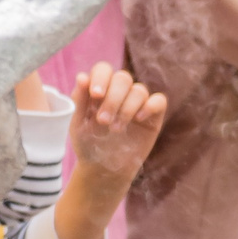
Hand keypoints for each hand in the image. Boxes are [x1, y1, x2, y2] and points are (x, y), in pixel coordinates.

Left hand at [67, 62, 166, 188]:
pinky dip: (150, 106)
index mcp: (99, 89)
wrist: (103, 169)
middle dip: (112, 98)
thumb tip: (82, 76)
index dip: (101, 78)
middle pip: (123, 78)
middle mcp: (119, 93)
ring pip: (139, 90)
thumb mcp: (78, 124)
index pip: (104, 69)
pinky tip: (139, 119)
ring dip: (126, 108)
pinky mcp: (152, 117)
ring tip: (115, 129)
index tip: (95, 95)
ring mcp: (137, 104)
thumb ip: (80, 101)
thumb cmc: (88, 144)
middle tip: (102, 121)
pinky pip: (159, 100)